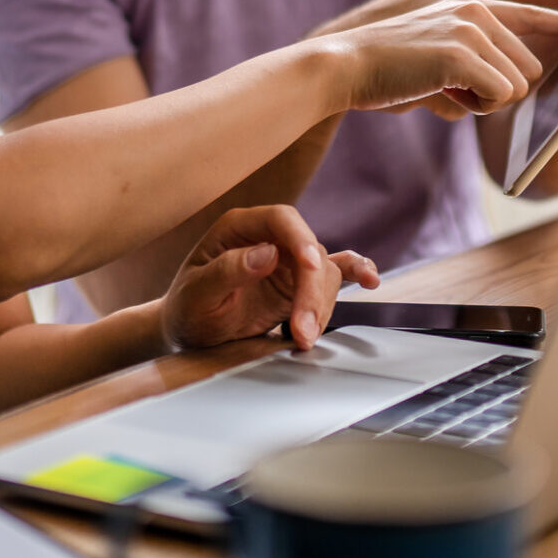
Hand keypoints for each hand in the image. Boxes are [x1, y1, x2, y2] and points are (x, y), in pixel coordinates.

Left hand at [160, 205, 379, 352]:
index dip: (300, 238)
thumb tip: (267, 253)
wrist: (190, 331)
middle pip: (309, 252)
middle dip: (311, 293)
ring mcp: (286, 260)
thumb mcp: (195, 294)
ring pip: (323, 272)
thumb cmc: (187, 309)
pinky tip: (370, 279)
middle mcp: (268, 237)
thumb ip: (227, 271)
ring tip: (302, 339)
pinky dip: (354, 272)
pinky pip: (334, 271)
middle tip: (301, 332)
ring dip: (321, 306)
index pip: (281, 219)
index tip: (309, 266)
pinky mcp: (298, 282)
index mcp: (240, 228)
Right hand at [329, 0, 557, 119]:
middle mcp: (475, 2)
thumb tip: (506, 54)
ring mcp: (469, 25)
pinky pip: (498, 97)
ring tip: (443, 86)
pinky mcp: (461, 54)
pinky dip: (473, 107)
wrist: (346, 64)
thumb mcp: (434, 30)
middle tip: (456, 85)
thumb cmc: (390, 60)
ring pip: (517, 84)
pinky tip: (440, 93)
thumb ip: (475, 28)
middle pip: (529, 64)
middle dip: (499, 87)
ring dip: (484, 99)